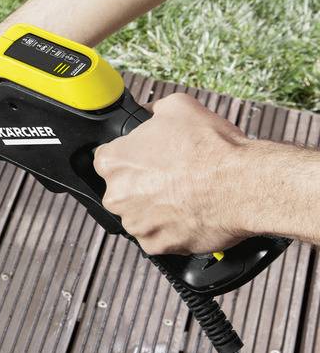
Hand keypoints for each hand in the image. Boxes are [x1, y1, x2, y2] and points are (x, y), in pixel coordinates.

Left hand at [93, 92, 251, 254]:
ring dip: (157, 208)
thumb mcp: (178, 107)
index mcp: (113, 162)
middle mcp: (116, 195)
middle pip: (123, 189)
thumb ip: (154, 110)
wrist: (243, 184)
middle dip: (143, 185)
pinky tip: (189, 214)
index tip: (149, 159)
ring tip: (185, 196)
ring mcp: (135, 223)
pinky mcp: (156, 245)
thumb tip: (150, 112)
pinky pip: (157, 238)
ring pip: (140, 215)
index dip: (132, 157)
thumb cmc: (212, 148)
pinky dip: (171, 230)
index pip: (109, 158)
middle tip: (172, 178)